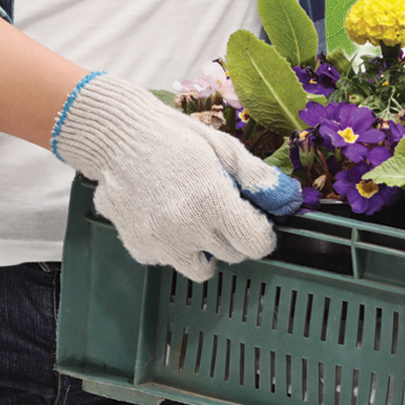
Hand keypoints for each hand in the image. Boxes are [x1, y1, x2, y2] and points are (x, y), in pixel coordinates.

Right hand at [53, 73, 298, 280]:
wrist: (117, 137)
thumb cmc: (173, 136)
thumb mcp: (223, 148)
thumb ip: (257, 178)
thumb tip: (288, 199)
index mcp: (212, 201)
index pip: (257, 244)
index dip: (261, 232)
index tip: (254, 220)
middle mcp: (186, 228)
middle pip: (232, 255)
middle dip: (232, 236)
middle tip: (218, 208)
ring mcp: (160, 242)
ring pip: (201, 268)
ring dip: (205, 250)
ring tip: (193, 219)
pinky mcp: (139, 247)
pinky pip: (168, 261)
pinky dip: (172, 246)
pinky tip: (164, 218)